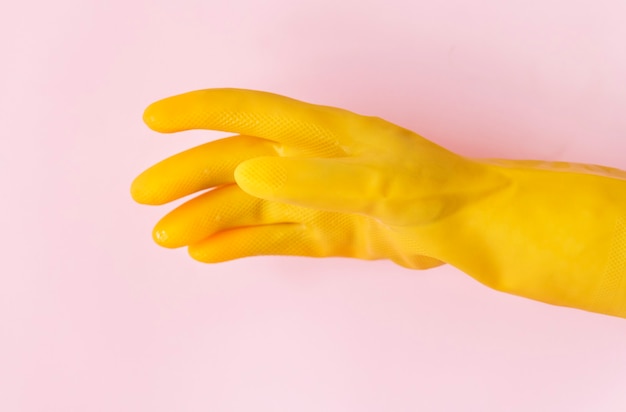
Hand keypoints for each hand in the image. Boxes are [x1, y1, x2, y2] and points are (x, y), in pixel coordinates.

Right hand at [131, 89, 501, 267]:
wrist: (465, 228)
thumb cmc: (434, 191)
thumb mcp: (377, 183)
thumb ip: (314, 180)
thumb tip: (247, 171)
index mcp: (321, 134)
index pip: (249, 112)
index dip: (200, 113)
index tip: (155, 119)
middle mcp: (312, 161)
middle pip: (236, 162)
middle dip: (188, 177)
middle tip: (146, 196)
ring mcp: (317, 197)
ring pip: (248, 205)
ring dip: (206, 217)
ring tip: (167, 235)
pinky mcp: (326, 231)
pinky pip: (273, 236)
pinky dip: (240, 243)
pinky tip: (209, 250)